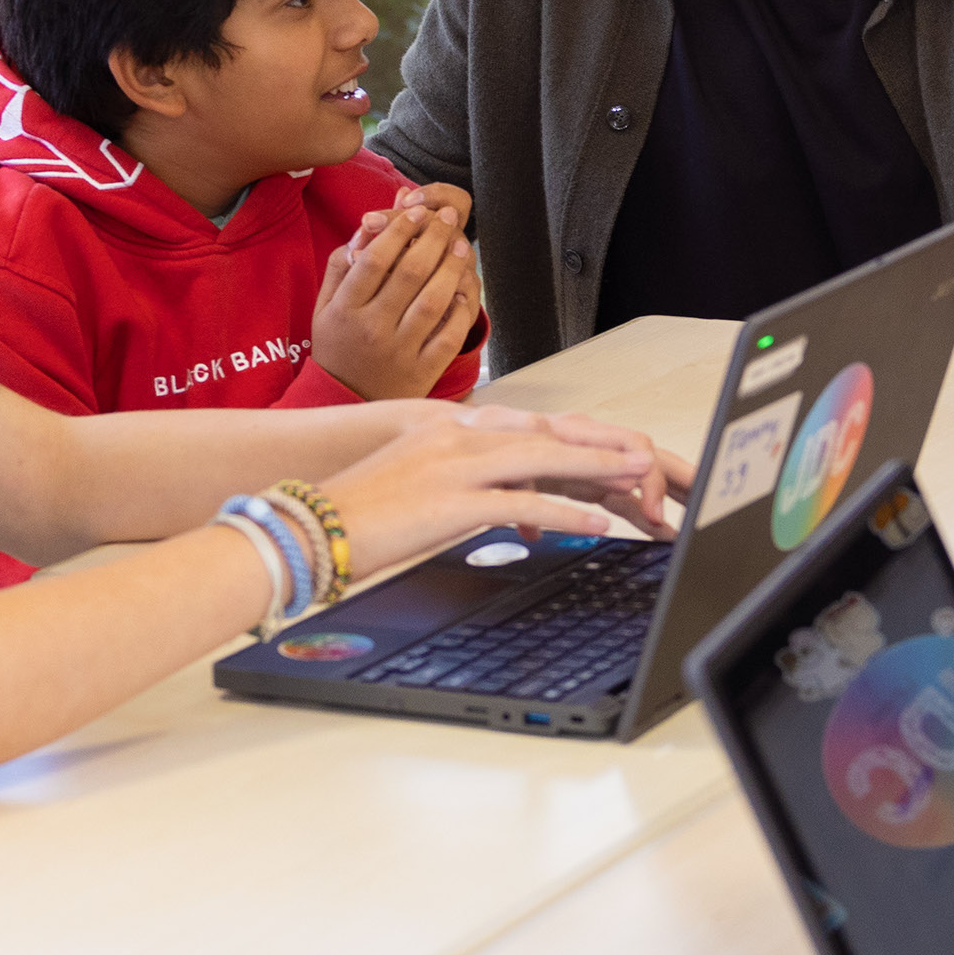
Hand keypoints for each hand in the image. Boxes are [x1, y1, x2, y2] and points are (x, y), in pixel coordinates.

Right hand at [310, 195, 482, 399]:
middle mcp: (372, 329)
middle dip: (432, 237)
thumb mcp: (324, 306)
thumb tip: (368, 226)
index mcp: (344, 310)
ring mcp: (399, 351)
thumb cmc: (338, 345)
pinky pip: (449, 335)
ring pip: (433, 301)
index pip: (374, 259)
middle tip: (445, 218)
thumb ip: (340, 265)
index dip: (398, 230)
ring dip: (451, 267)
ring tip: (460, 244)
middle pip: (409, 273)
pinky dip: (461, 310)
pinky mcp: (422, 371)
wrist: (346, 401)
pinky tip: (464, 288)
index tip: (414, 211)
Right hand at [322, 404, 671, 583]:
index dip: (580, 438)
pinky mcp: (449, 501)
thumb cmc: (358, 514)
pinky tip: (598, 522)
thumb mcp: (421, 484)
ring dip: (598, 469)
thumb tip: (524, 510)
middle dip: (602, 447)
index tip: (618, 451)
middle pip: (547, 434)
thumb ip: (471, 486)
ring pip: (544, 459)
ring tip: (641, 482)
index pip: (531, 426)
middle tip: (647, 461)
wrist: (305, 528)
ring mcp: (454, 465)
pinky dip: (566, 511)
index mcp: (450, 427)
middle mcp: (456, 435)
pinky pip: (522, 503)